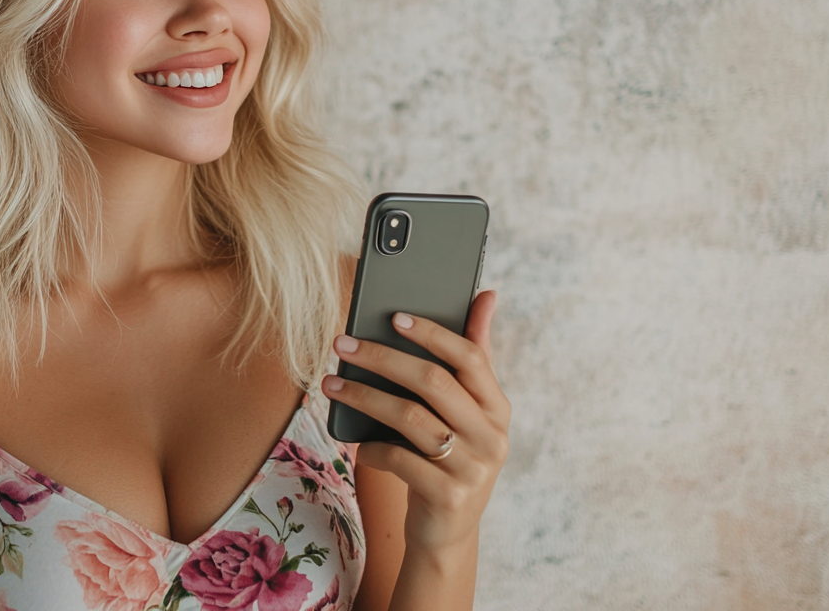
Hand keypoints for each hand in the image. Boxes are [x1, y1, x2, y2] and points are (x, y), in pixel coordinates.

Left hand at [322, 290, 510, 552]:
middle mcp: (492, 436)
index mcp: (497, 407)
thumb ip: (472, 357)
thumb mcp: (465, 412)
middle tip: (342, 344)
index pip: (470, 357)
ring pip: (410, 417)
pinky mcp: (449, 496)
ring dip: (365, 396)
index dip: (433, 333)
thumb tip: (486, 295)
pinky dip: (373, 448)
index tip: (395, 316)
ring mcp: (473, 468)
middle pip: (434, 382)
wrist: (447, 532)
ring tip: (331, 385)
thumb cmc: (449, 458)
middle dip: (383, 358)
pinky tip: (357, 442)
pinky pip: (400, 459)